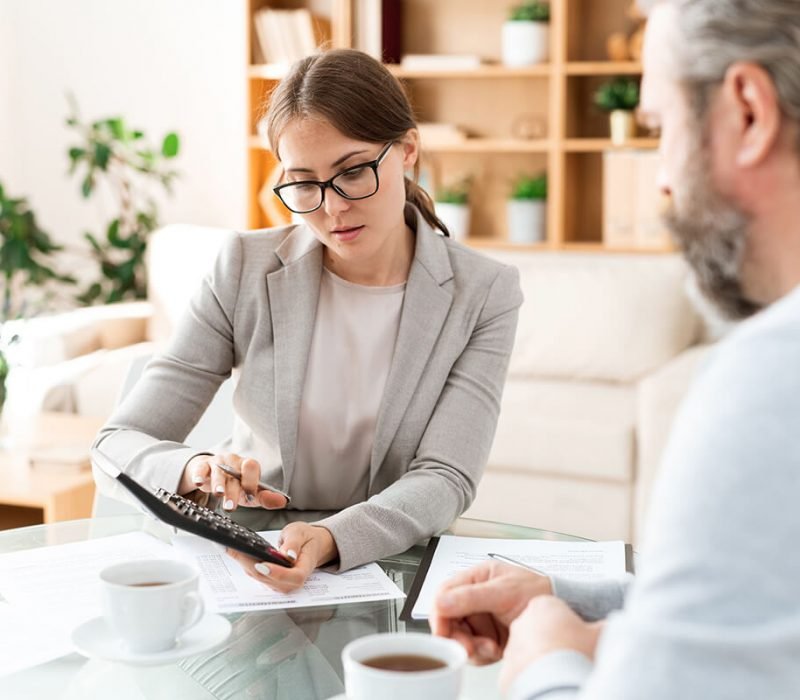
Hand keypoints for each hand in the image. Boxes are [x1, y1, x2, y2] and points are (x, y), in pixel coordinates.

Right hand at [178, 452, 287, 511]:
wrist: (213, 472)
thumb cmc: (235, 483)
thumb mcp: (251, 491)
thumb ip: (265, 497)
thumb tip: (283, 502)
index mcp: (247, 465)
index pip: (252, 468)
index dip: (251, 482)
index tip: (250, 497)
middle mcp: (233, 462)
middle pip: (234, 473)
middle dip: (233, 490)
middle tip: (232, 505)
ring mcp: (217, 463)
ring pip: (218, 472)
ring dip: (218, 484)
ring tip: (219, 494)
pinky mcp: (203, 467)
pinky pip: (200, 469)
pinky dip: (199, 475)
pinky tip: (199, 483)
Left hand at [226, 522, 338, 592]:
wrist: (309, 545)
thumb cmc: (306, 539)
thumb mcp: (301, 533)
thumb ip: (293, 544)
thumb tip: (286, 554)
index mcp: (304, 569)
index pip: (293, 577)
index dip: (277, 574)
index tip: (263, 564)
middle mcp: (291, 581)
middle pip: (270, 579)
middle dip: (251, 565)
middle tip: (235, 550)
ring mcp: (279, 583)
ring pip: (260, 578)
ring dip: (244, 564)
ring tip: (230, 549)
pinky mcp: (270, 580)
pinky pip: (256, 574)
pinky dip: (245, 563)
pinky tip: (234, 552)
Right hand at [430, 561, 551, 664]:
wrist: (562, 611)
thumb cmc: (538, 592)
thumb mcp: (504, 592)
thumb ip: (471, 597)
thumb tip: (442, 602)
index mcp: (476, 577)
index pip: (444, 593)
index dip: (439, 613)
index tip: (443, 631)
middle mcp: (474, 596)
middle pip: (448, 619)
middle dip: (458, 636)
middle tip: (470, 648)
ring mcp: (480, 617)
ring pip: (459, 636)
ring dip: (472, 647)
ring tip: (492, 647)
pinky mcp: (487, 635)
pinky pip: (472, 649)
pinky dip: (482, 654)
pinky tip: (496, 649)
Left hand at [499, 596, 603, 693]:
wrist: (556, 688)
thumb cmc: (576, 657)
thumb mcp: (601, 635)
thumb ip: (606, 626)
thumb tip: (618, 625)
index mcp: (543, 606)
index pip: (555, 612)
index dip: (570, 627)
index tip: (579, 639)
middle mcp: (522, 623)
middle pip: (541, 631)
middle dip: (555, 643)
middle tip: (572, 657)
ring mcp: (512, 648)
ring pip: (530, 653)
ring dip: (543, 662)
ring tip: (562, 674)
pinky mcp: (506, 672)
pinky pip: (522, 675)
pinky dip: (534, 680)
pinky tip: (549, 686)